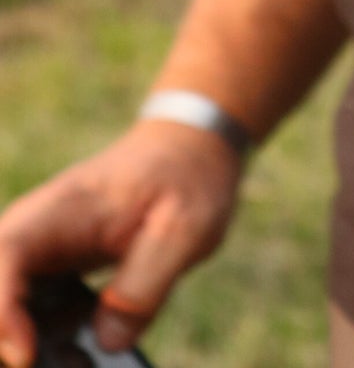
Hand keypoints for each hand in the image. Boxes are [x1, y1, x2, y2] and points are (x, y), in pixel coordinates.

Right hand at [0, 120, 242, 365]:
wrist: (188, 152)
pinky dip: (47, 337)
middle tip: (56, 362)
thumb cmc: (186, 180)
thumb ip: (145, 284)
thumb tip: (107, 341)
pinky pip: (29, 311)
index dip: (3, 309)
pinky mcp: (52, 270)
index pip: (6, 254)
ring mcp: (39, 251)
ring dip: (31, 340)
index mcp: (63, 210)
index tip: (26, 354)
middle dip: (10, 334)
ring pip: (8, 305)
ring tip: (80, 360)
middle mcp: (36, 230)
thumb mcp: (185, 228)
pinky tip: (84, 352)